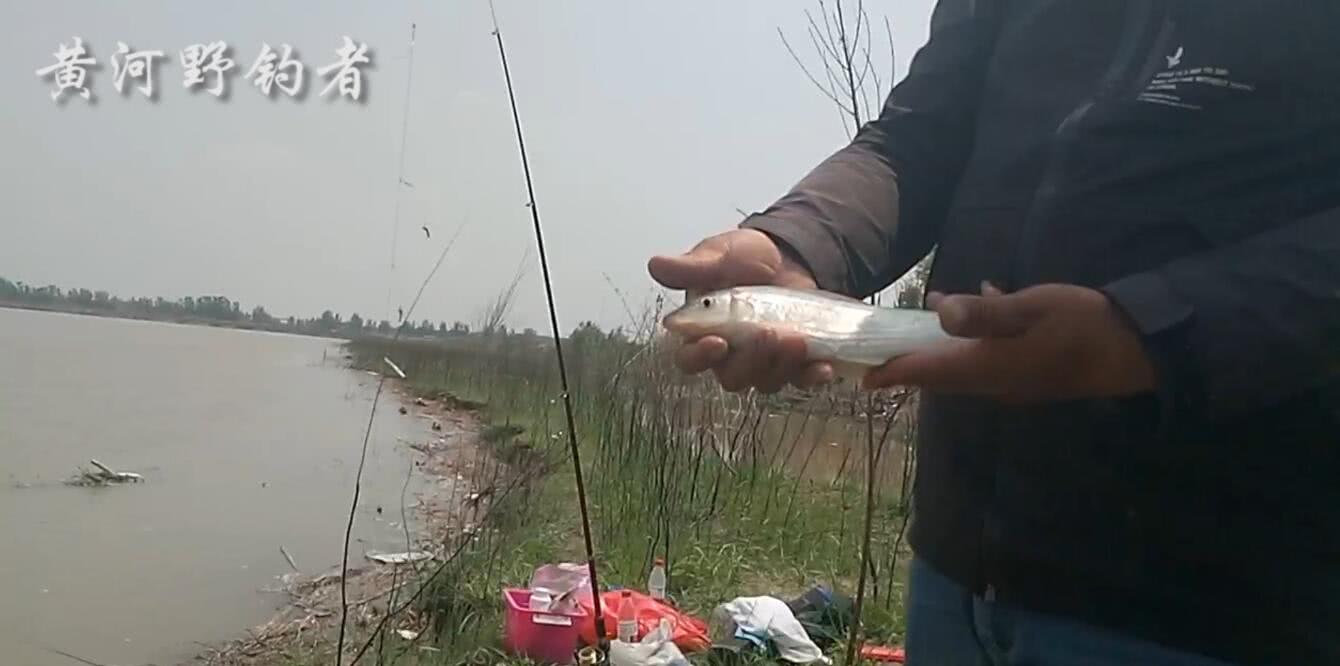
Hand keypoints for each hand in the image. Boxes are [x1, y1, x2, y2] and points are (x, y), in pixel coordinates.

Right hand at [647, 228, 832, 392]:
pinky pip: (800, 380)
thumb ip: (692, 267)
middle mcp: (729, 355)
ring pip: (766, 382)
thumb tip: (655, 264)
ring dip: (782, 366)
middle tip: (768, 333)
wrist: (788, 255)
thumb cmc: (743, 257)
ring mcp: (763, 361)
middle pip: (732, 377)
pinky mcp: (793, 362)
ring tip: (798, 339)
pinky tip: (823, 366)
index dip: (699, 357)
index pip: (689, 359)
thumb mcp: (718, 255)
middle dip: (750, 360)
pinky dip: (811, 377)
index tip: (717, 341)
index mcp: (701, 332)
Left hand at [863, 283, 1156, 401]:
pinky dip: (973, 340)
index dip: (892, 373)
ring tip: (918, 322)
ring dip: (938, 350)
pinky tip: (981, 302)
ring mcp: (1012, 383)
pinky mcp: (1028, 375)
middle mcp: (993, 384)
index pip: (927, 374)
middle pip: (938, 377)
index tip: (861, 375)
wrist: (1137, 352)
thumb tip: (938, 311)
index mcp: (988, 368)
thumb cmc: (1084, 325)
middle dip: (907, 365)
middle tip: (876, 352)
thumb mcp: (1033, 307)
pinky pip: (987, 360)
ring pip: (961, 369)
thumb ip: (985, 312)